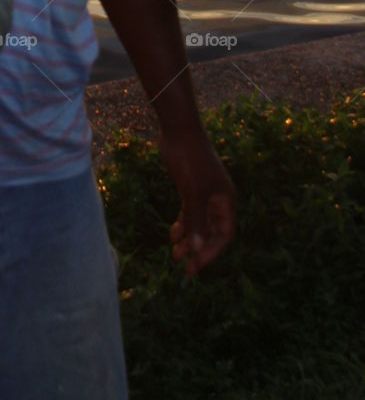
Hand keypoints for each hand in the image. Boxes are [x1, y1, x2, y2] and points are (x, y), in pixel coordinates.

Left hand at [158, 127, 235, 276]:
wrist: (179, 131)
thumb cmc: (191, 159)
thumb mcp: (193, 192)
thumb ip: (195, 220)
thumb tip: (195, 250)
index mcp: (226, 200)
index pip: (224, 234)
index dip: (211, 252)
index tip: (196, 266)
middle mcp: (218, 200)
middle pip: (211, 232)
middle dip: (198, 250)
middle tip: (185, 268)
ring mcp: (204, 194)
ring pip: (199, 224)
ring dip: (188, 240)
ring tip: (174, 255)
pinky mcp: (190, 188)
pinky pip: (190, 213)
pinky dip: (183, 224)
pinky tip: (173, 235)